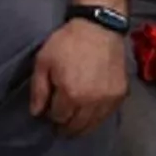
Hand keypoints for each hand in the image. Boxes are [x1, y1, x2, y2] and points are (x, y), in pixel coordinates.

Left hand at [30, 18, 128, 135]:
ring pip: (92, 125)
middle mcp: (90, 102)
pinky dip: (97, 118)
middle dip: (66, 126)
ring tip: (74, 122)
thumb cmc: (68, 42)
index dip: (51, 116)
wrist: (99, 28)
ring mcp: (107, 101)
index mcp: (70, 94)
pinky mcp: (120, 96)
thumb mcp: (44, 60)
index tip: (50, 111)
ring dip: (82, 126)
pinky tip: (90, 112)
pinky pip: (106, 116)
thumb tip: (36, 113)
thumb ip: (39, 89)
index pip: (58, 117)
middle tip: (61, 123)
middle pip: (76, 126)